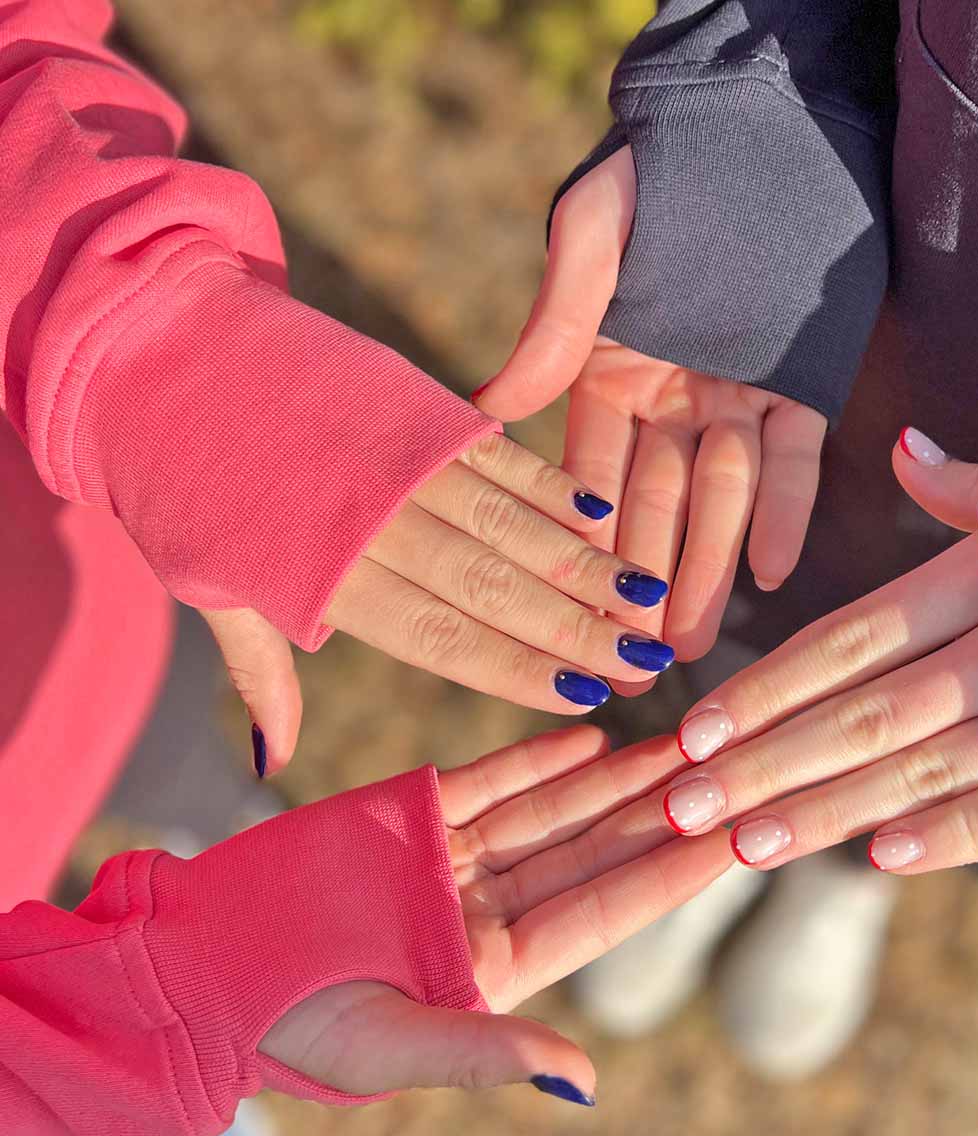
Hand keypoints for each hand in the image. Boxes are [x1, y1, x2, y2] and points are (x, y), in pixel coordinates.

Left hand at [201, 433, 674, 773]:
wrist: (150, 350)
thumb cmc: (174, 488)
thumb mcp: (204, 588)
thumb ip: (260, 672)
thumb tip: (272, 763)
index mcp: (322, 579)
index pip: (443, 639)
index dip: (520, 670)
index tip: (587, 696)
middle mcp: (372, 523)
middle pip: (492, 586)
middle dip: (576, 626)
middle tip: (646, 658)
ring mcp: (397, 458)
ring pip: (505, 522)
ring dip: (582, 561)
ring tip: (646, 595)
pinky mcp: (409, 403)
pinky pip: (491, 453)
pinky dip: (545, 484)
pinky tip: (597, 512)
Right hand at [260, 725, 729, 1100]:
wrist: (205, 966)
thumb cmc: (294, 1030)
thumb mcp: (393, 1047)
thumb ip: (488, 1051)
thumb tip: (587, 1081)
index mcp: (496, 965)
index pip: (602, 911)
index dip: (668, 875)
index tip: (733, 840)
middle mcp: (487, 906)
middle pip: (591, 851)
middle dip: (657, 812)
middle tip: (727, 768)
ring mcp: (453, 854)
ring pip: (552, 808)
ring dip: (614, 777)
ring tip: (679, 741)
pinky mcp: (411, 812)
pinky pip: (489, 780)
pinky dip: (538, 759)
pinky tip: (594, 738)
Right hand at [474, 146, 827, 666]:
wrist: (766, 120)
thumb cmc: (657, 166)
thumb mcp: (592, 237)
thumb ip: (553, 325)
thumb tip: (485, 410)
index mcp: (608, 372)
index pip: (586, 476)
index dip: (579, 547)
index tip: (571, 612)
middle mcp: (670, 397)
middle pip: (655, 505)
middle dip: (645, 582)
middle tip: (638, 661)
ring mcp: (737, 394)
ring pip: (721, 495)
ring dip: (711, 566)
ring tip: (697, 642)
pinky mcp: (803, 382)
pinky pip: (795, 457)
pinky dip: (785, 509)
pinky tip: (772, 570)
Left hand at [589, 429, 977, 874]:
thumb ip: (972, 487)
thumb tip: (904, 454)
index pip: (847, 640)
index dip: (767, 686)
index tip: (694, 727)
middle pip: (863, 715)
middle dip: (766, 764)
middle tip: (683, 806)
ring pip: (922, 771)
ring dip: (828, 811)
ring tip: (746, 843)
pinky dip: (957, 836)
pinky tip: (883, 861)